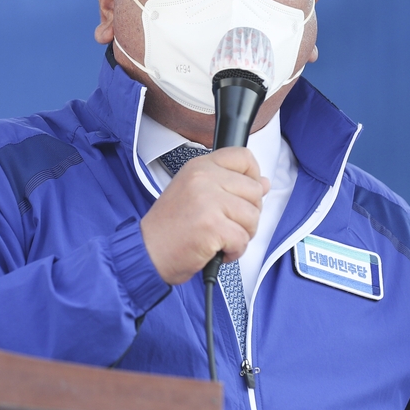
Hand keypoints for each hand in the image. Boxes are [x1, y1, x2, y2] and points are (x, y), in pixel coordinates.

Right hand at [140, 147, 270, 284]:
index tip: (245, 194)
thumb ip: (230, 185)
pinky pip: (243, 239)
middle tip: (226, 224)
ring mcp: (208, 201)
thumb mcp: (196, 194)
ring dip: (242, 235)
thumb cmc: (170, 227)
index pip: (243, 157)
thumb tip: (263, 183)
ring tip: (219, 238)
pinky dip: (234, 251)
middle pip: (254, 191)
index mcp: (200, 167)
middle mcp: (204, 178)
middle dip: (248, 214)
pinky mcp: (212, 226)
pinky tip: (216, 250)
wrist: (146, 253)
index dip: (253, 177)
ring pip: (253, 216)